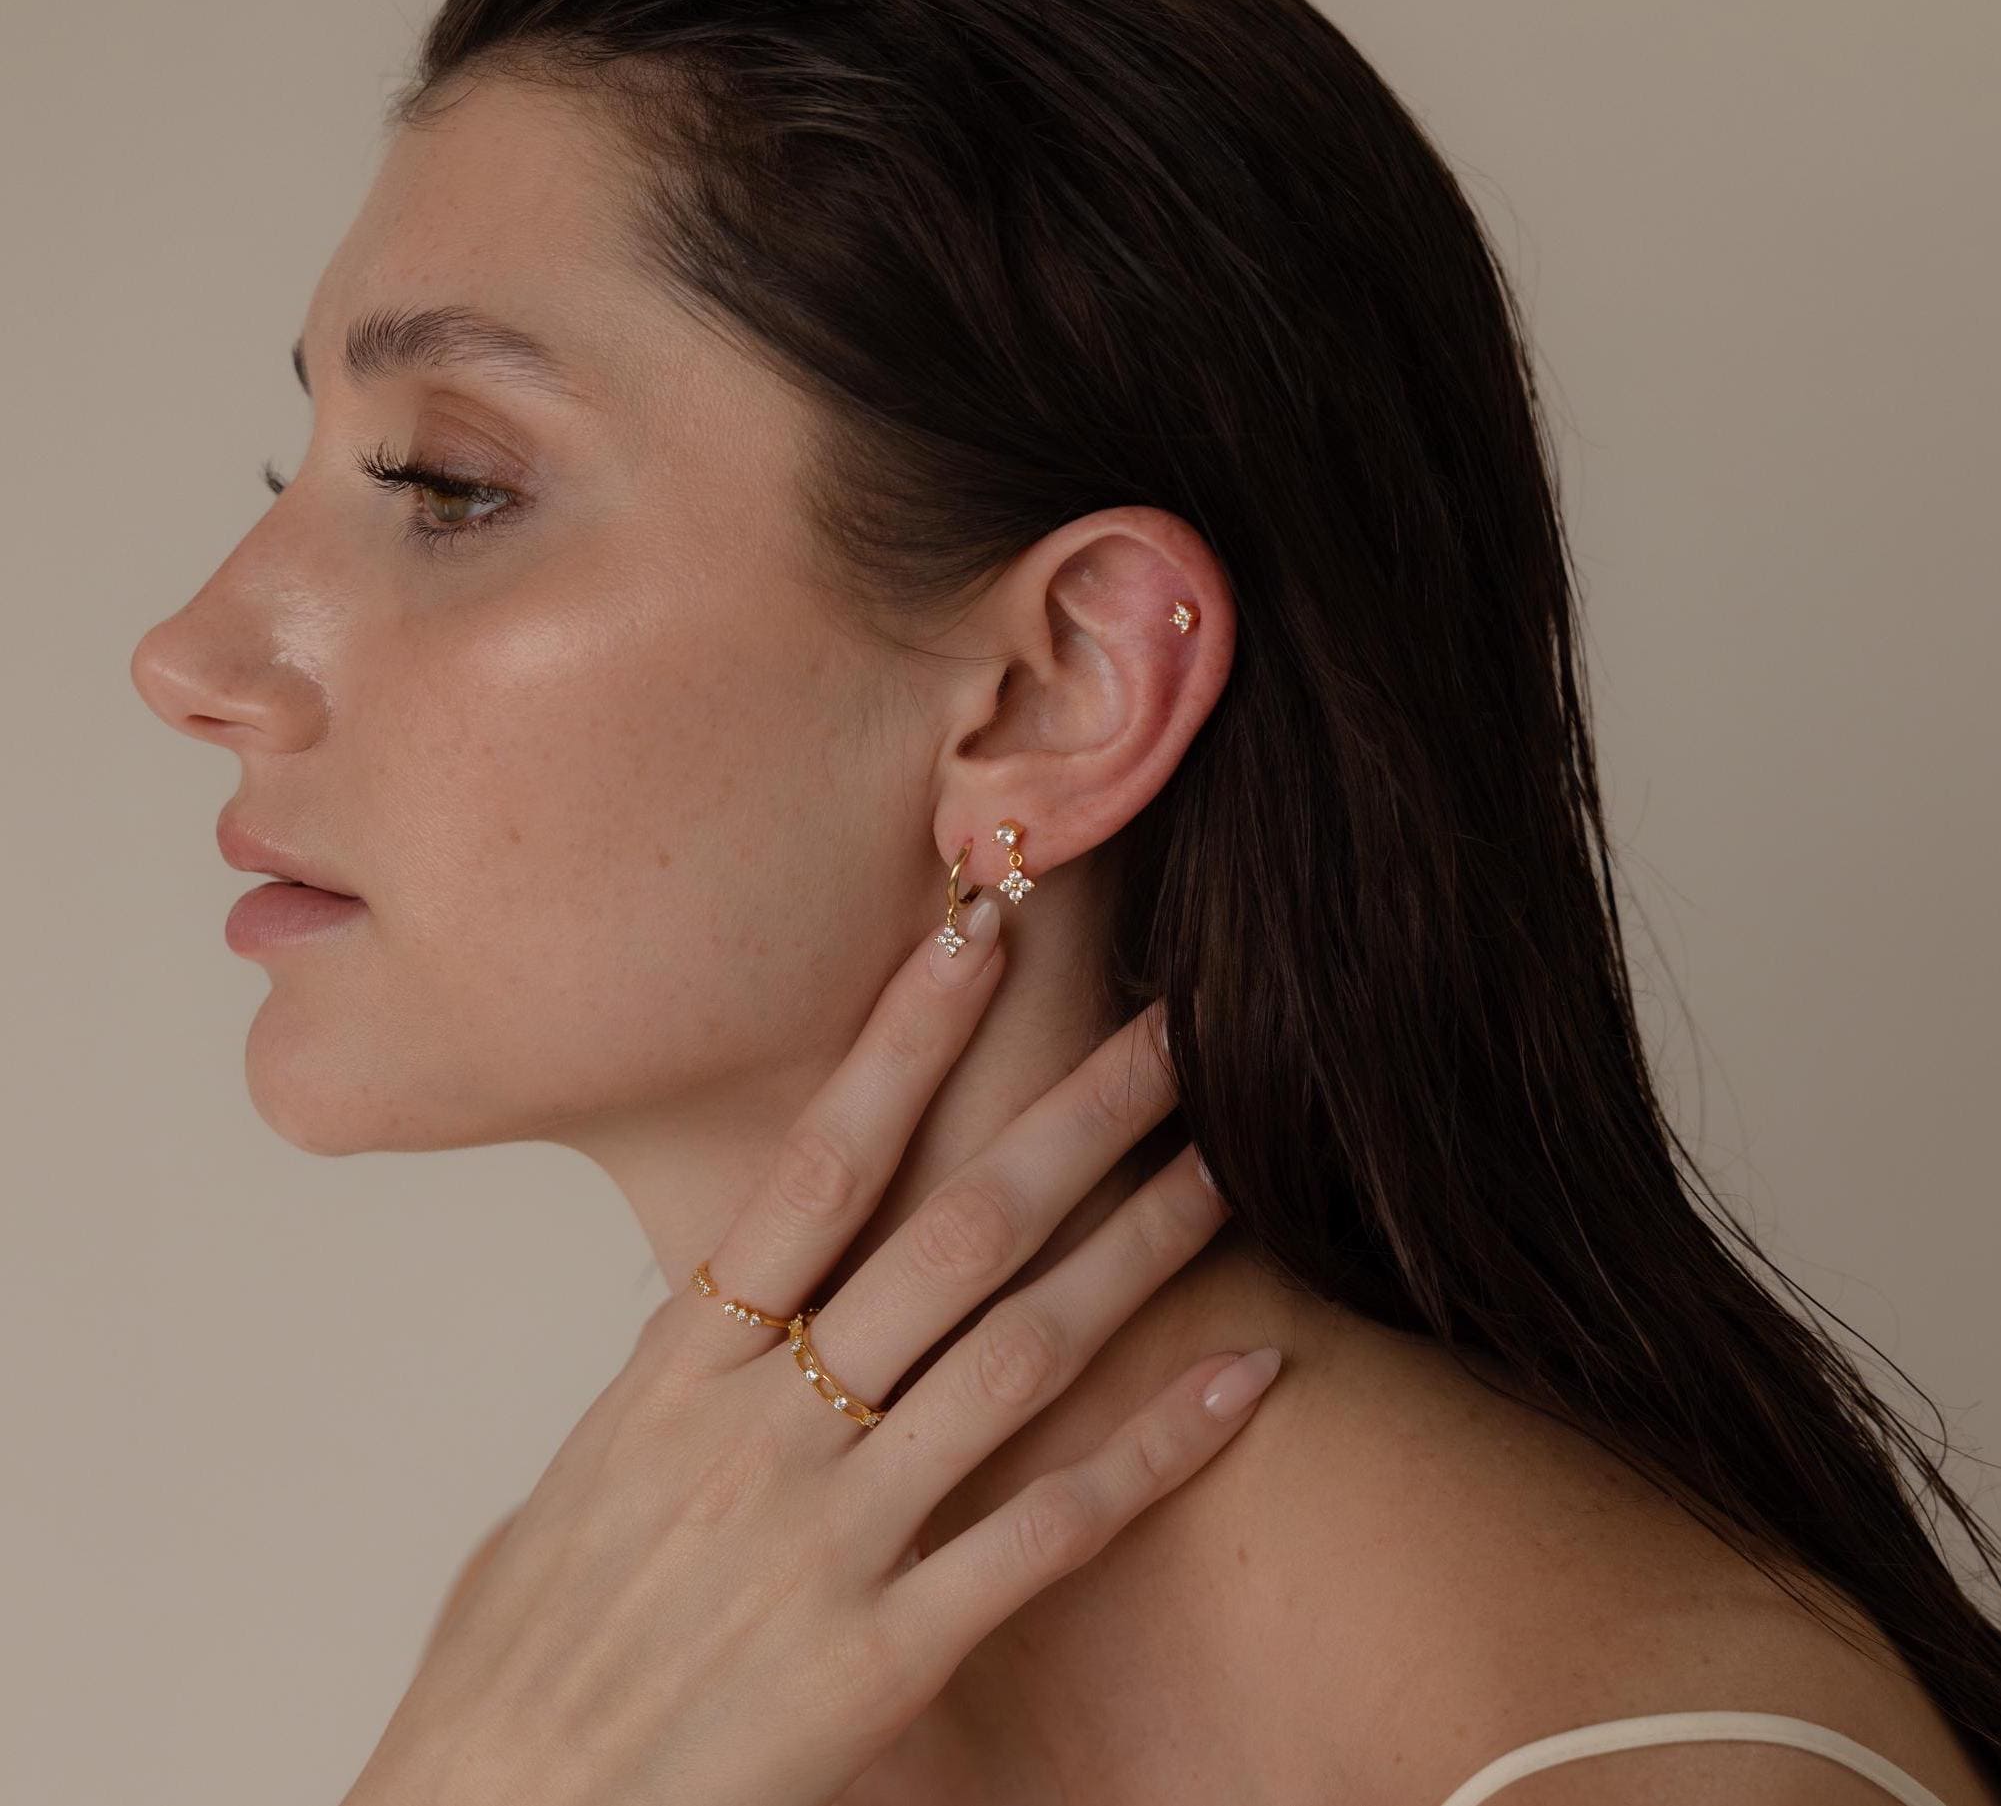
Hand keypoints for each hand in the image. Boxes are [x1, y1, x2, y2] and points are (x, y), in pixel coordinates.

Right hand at [341, 904, 1276, 1805]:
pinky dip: (1156, 1447)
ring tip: (1222, 1167)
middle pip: (948, 1233)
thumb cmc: (520, 1660)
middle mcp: (766, 1425)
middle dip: (1069, 1119)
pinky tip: (1245, 1378)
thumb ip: (666, 1383)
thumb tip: (711, 1307)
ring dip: (1135, 1250)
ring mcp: (832, 1534)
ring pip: (1019, 1354)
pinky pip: (1050, 1528)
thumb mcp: (577, 1482)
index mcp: (681, 1369)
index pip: (814, 1167)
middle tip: (1165, 1028)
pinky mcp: (886, 1652)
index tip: (972, 942)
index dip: (902, 1045)